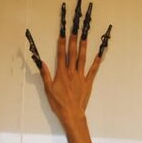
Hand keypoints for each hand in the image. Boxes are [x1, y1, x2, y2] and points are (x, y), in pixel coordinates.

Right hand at [25, 0, 111, 130]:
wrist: (72, 114)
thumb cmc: (59, 104)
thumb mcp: (48, 90)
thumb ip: (46, 75)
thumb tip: (42, 63)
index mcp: (61, 73)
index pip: (61, 54)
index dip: (61, 42)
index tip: (62, 32)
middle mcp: (71, 72)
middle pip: (72, 52)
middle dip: (73, 39)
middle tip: (74, 28)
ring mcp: (81, 77)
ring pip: (82, 58)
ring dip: (83, 46)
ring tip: (85, 35)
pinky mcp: (88, 83)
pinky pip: (93, 71)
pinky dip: (96, 62)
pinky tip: (99, 54)